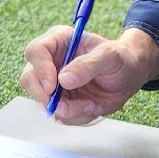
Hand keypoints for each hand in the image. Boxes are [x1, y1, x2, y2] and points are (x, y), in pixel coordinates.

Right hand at [19, 26, 158, 124]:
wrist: (129, 76)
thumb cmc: (120, 58)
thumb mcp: (110, 56)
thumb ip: (88, 64)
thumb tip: (63, 79)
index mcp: (59, 41)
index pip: (36, 51)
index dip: (40, 69)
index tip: (52, 86)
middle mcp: (51, 62)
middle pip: (29, 78)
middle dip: (44, 96)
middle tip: (64, 106)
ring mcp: (53, 84)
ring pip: (42, 102)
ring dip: (67, 110)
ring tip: (91, 104)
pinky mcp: (61, 101)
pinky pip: (59, 115)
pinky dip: (75, 116)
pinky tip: (91, 106)